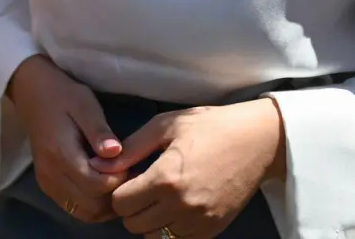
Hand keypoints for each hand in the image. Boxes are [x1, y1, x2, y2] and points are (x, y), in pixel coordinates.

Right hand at [7, 55, 126, 222]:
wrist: (32, 93)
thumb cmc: (62, 95)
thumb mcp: (84, 104)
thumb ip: (99, 130)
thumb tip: (115, 152)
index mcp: (60, 153)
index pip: (95, 185)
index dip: (118, 180)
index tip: (130, 164)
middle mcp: (51, 174)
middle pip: (92, 206)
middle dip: (115, 195)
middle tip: (128, 174)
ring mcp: (47, 183)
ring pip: (85, 213)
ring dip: (106, 205)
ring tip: (118, 182)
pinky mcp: (48, 186)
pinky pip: (76, 208)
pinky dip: (95, 206)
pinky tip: (105, 188)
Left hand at [98, 99, 285, 238]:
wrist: (257, 141)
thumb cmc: (208, 126)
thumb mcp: (164, 126)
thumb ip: (130, 149)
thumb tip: (97, 164)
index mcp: (166, 178)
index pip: (121, 203)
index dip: (119, 189)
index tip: (130, 177)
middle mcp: (182, 205)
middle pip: (133, 224)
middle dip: (132, 206)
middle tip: (142, 187)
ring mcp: (200, 220)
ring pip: (155, 235)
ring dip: (151, 219)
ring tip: (161, 196)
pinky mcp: (214, 229)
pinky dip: (171, 227)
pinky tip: (177, 205)